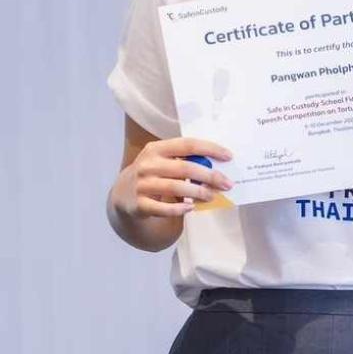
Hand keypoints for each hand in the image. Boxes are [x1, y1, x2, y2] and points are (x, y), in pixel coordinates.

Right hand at [110, 136, 232, 221]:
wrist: (123, 194)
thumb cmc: (154, 174)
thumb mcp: (164, 161)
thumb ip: (185, 160)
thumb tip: (219, 167)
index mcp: (156, 149)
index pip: (187, 145)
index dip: (210, 149)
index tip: (229, 156)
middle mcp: (147, 165)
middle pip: (185, 168)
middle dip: (210, 176)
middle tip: (227, 183)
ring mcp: (141, 185)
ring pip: (176, 188)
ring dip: (198, 192)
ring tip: (212, 196)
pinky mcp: (139, 205)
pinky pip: (163, 208)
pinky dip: (179, 209)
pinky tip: (191, 207)